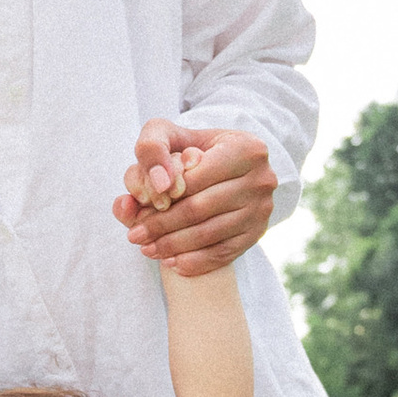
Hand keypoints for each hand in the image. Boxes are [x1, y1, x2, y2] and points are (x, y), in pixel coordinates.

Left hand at [114, 121, 277, 275]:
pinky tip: (171, 262)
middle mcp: (261, 178)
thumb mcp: (168, 134)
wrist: (224, 166)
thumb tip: (159, 185)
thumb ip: (152, 148)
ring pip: (210, 234)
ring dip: (173, 246)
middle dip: (162, 225)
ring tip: (147, 249)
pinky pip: (224, 253)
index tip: (136, 209)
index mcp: (245, 148)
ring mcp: (262, 209)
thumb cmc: (191, 150)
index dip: (161, 196)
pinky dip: (195, 262)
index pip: (193, 179)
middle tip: (134, 236)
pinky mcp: (258, 232)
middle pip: (200, 209)